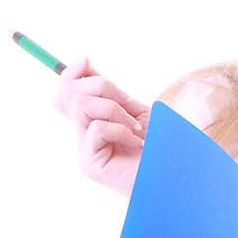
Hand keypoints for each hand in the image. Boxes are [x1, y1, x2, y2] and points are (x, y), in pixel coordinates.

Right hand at [53, 56, 150, 196]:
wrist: (173, 175)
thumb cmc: (158, 144)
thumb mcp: (132, 107)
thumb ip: (108, 90)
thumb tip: (83, 61)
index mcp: (91, 122)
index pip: (64, 93)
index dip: (70, 74)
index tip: (87, 62)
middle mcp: (83, 136)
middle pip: (70, 94)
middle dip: (102, 86)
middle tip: (127, 102)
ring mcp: (84, 151)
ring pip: (83, 106)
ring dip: (115, 109)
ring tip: (134, 127)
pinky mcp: (89, 164)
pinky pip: (97, 128)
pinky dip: (121, 129)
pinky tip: (136, 143)